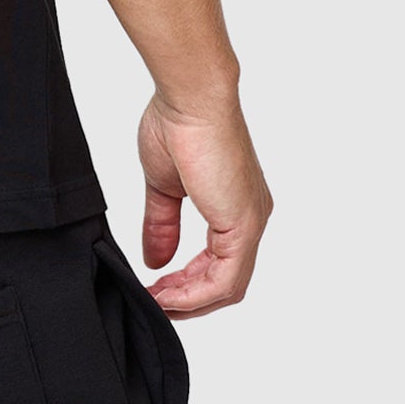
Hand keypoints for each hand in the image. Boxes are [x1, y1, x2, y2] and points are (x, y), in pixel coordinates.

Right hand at [140, 93, 272, 317]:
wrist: (190, 100)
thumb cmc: (179, 125)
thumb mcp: (164, 188)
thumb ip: (163, 225)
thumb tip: (156, 260)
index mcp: (235, 206)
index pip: (218, 264)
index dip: (187, 284)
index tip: (156, 290)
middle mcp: (250, 216)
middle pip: (225, 282)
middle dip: (188, 299)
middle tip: (154, 303)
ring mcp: (250, 222)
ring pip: (227, 286)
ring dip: (190, 301)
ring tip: (156, 303)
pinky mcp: (243, 225)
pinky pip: (224, 279)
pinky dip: (195, 294)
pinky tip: (168, 295)